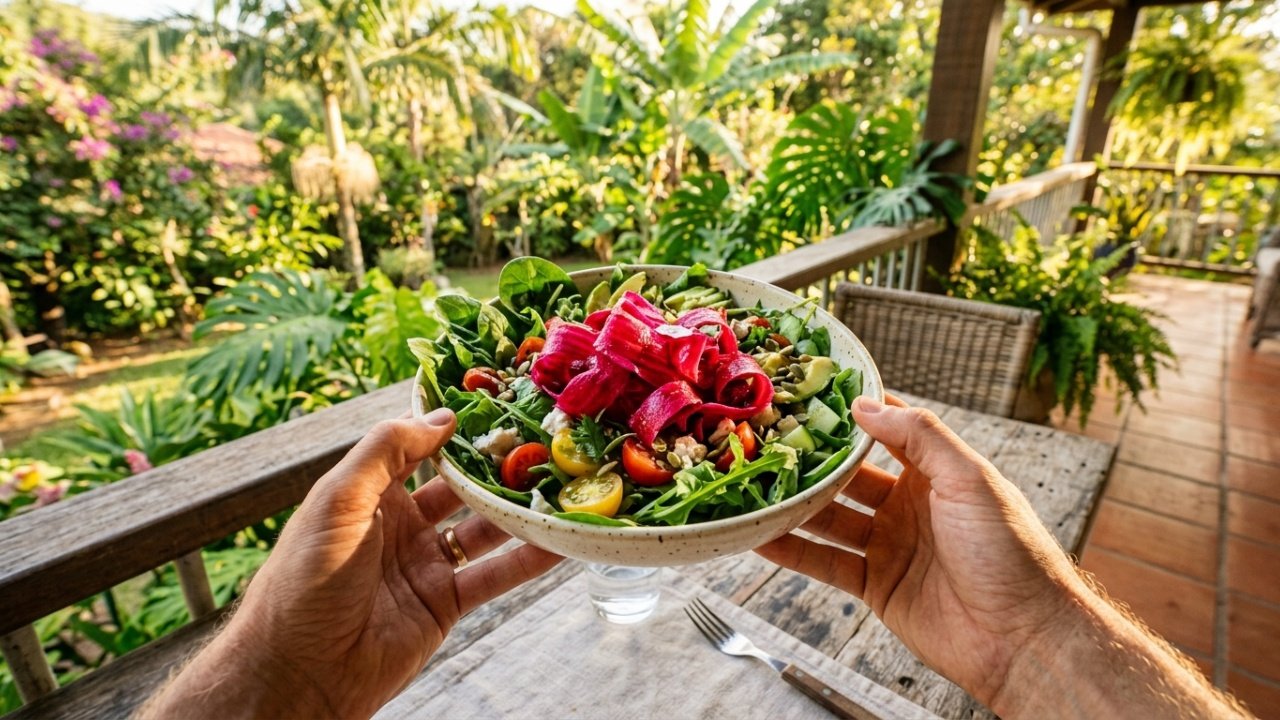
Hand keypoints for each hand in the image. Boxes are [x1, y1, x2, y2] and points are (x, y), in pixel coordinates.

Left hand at [145, 409, 562, 718]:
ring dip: (518, 511)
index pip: (417, 447)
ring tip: (560, 488)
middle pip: (459, 487)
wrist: (300, 670)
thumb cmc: (304, 578)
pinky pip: (494, 575)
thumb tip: (442, 418)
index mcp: (368, 492)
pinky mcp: (445, 603)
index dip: (452, 428)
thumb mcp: (338, 499)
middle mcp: (400, 523)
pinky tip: (559, 542)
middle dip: (495, 467)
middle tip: (541, 443)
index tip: (496, 404)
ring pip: (484, 529)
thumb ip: (387, 450)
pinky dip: (528, 560)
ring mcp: (425, 563)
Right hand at [755, 395, 1083, 706]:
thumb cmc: (1010, 551)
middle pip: (848, 475)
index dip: (853, 411)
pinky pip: (825, 563)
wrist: (1022, 637)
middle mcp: (908, 505)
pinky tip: (760, 536)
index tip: (811, 392)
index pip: (888, 430)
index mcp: (936, 473)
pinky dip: (792, 550)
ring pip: (830, 518)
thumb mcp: (970, 479)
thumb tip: (865, 404)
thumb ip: (920, 437)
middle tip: (768, 439)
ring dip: (795, 504)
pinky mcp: (875, 586)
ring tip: (753, 485)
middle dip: (811, 459)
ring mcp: (889, 546)